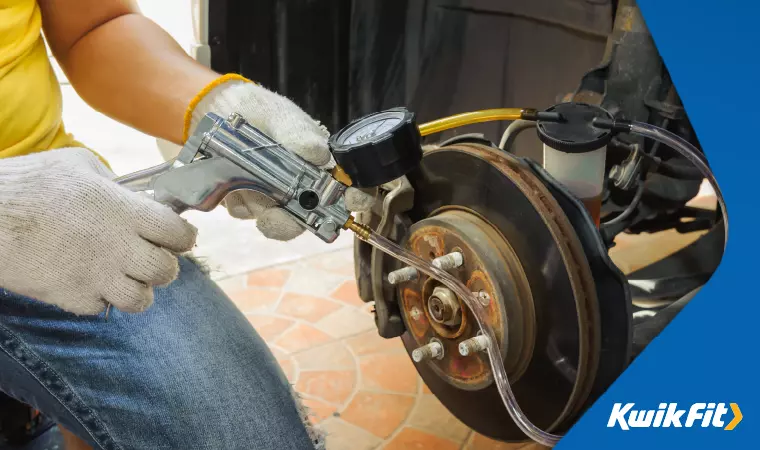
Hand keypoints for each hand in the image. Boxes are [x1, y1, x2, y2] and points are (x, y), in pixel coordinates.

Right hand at [0, 148, 196, 314]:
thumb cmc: (28, 184)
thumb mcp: (78, 165)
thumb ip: (114, 183)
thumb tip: (133, 195)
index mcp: (124, 211)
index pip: (180, 234)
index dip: (183, 236)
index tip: (177, 235)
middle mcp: (117, 247)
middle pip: (167, 271)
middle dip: (164, 265)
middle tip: (150, 256)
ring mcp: (95, 276)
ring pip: (142, 300)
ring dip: (138, 288)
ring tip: (125, 275)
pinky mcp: (72, 297)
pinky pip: (103, 308)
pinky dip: (101, 299)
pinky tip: (89, 281)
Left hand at [189, 79, 375, 240]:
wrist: (217, 111)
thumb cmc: (261, 111)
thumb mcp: (283, 117)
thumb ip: (300, 136)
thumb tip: (320, 154)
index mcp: (322, 166)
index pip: (350, 188)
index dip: (357, 198)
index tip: (351, 200)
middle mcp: (304, 188)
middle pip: (316, 217)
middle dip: (299, 222)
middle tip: (279, 214)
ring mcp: (277, 199)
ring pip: (281, 223)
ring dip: (266, 216)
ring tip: (249, 197)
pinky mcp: (250, 202)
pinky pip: (248, 214)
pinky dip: (240, 203)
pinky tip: (231, 185)